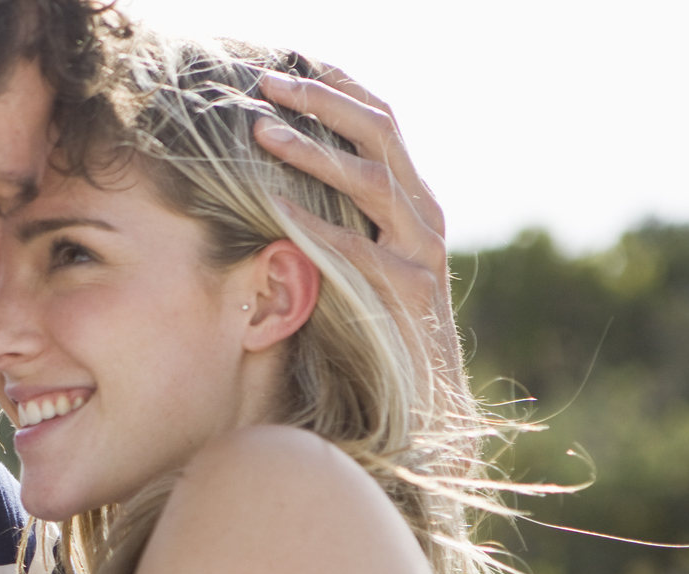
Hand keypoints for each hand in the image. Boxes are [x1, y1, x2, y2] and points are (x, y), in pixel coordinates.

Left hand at [251, 66, 462, 380]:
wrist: (426, 397)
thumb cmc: (378, 322)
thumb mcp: (360, 253)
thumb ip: (336, 213)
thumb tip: (273, 174)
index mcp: (412, 196)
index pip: (382, 121)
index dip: (340, 86)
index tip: (293, 61)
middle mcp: (423, 213)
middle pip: (380, 133)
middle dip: (322, 101)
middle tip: (268, 83)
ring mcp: (423, 250)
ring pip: (371, 181)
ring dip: (312, 152)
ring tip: (263, 132)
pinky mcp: (412, 291)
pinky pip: (359, 250)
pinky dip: (316, 226)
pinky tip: (276, 208)